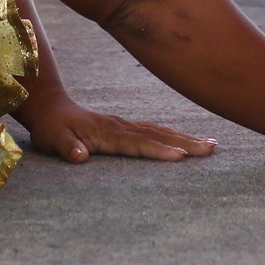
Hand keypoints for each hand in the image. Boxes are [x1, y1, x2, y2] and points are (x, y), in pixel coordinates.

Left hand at [14, 90, 217, 162]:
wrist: (51, 108)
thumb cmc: (52, 129)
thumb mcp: (52, 139)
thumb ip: (66, 147)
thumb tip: (79, 156)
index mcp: (107, 132)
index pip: (138, 143)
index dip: (160, 151)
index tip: (182, 157)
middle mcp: (121, 126)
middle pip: (158, 134)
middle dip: (186, 142)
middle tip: (213, 148)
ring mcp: (126, 124)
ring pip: (160, 130)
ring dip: (186, 137)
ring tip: (211, 144)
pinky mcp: (127, 126)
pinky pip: (155, 130)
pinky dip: (173, 135)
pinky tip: (186, 140)